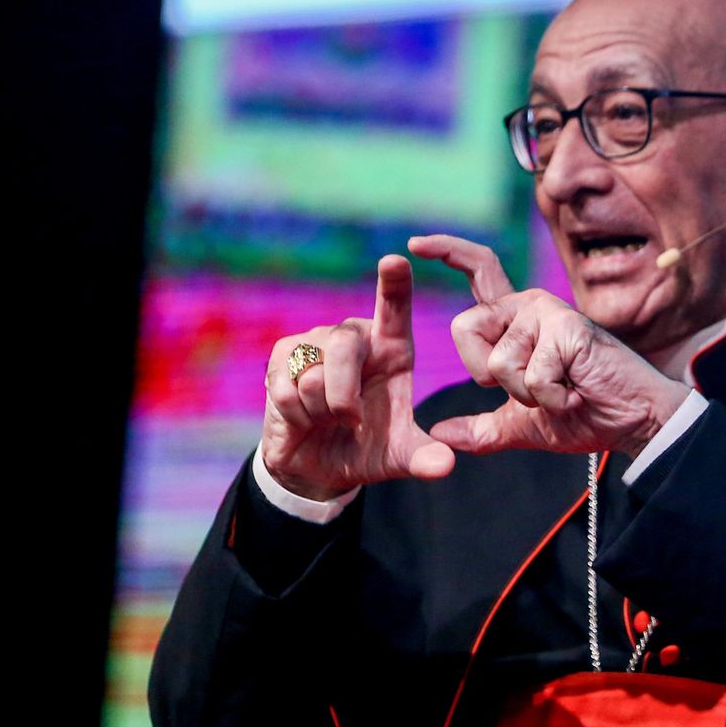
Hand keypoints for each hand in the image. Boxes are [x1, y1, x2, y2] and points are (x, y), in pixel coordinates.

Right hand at [260, 255, 454, 499]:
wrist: (319, 466)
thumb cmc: (367, 448)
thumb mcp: (400, 456)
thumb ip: (424, 457)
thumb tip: (444, 466)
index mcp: (392, 349)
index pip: (394, 308)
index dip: (394, 284)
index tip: (395, 259)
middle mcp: (354, 337)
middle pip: (345, 345)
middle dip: (345, 395)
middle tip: (351, 420)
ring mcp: (315, 343)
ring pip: (315, 373)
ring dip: (322, 411)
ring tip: (328, 419)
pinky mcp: (281, 360)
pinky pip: (287, 389)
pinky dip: (298, 415)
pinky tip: (304, 418)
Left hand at [410, 234, 689, 457]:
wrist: (632, 422)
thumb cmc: (585, 415)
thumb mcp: (522, 426)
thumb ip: (481, 430)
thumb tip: (440, 434)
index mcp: (514, 322)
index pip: (478, 274)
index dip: (447, 252)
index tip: (413, 243)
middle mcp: (528, 306)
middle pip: (464, 328)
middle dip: (486, 375)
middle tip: (530, 388)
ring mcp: (547, 313)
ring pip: (498, 363)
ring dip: (528, 394)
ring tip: (563, 388)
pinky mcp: (566, 327)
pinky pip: (531, 375)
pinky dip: (551, 398)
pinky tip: (576, 390)